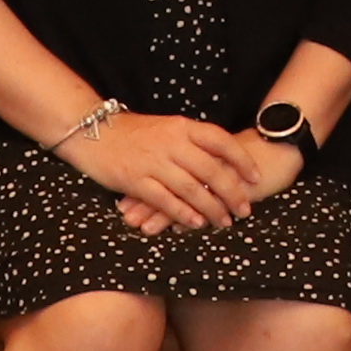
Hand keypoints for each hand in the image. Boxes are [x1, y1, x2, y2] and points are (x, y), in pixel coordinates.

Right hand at [57, 107, 264, 232]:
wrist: (94, 131)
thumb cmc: (132, 132)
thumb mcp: (166, 127)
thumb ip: (190, 141)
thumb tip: (220, 158)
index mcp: (181, 127)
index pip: (220, 141)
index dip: (242, 160)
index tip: (256, 177)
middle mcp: (171, 143)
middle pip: (211, 169)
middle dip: (232, 192)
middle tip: (245, 210)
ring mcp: (153, 162)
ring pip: (192, 188)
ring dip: (212, 208)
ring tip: (225, 222)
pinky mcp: (136, 181)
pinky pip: (166, 201)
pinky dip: (183, 214)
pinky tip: (197, 224)